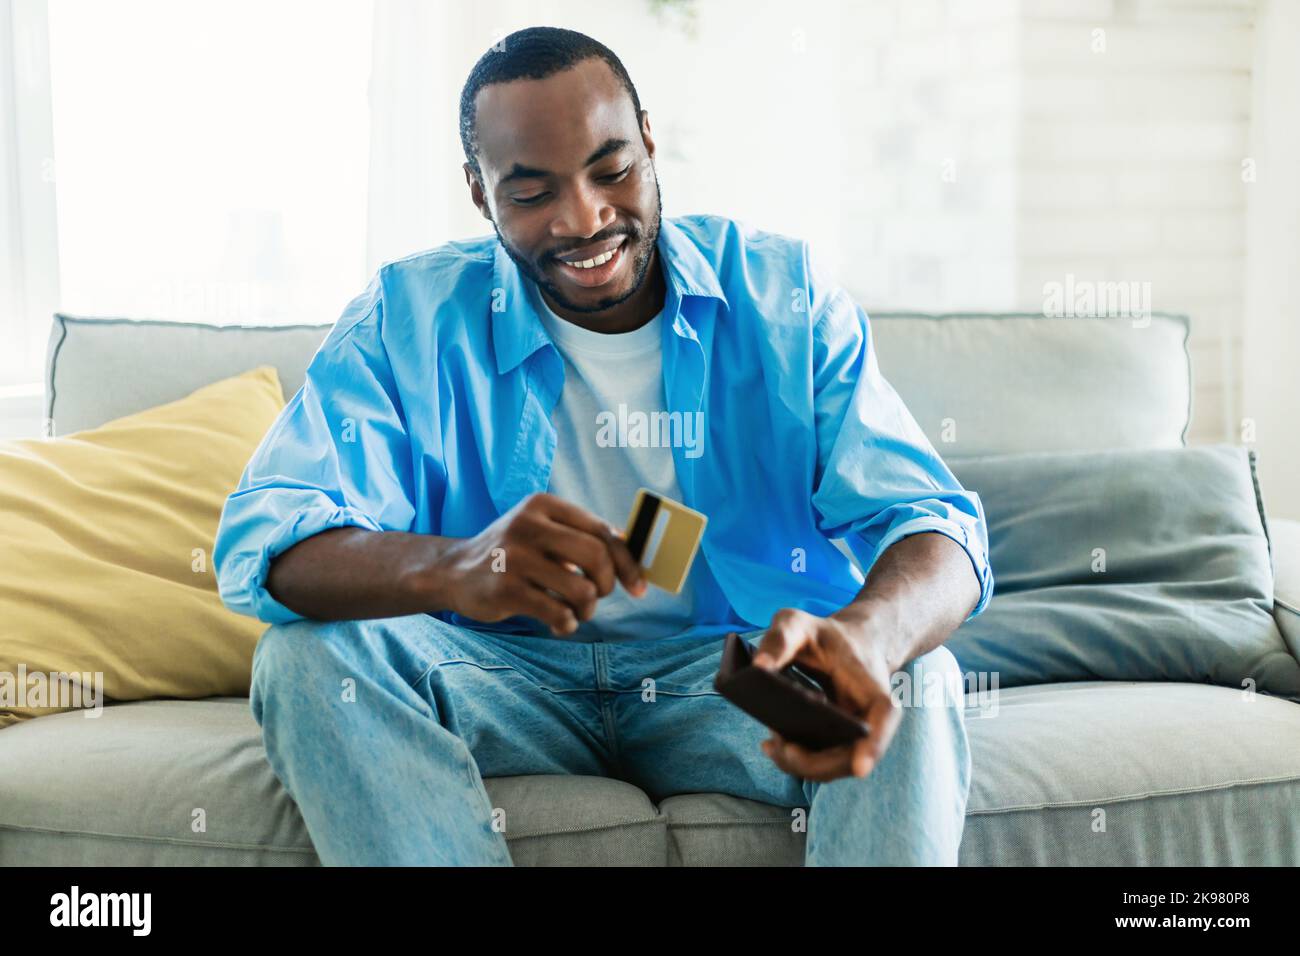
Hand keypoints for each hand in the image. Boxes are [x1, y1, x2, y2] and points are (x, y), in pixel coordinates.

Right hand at [435, 492, 645, 635]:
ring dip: (587, 609)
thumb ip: (581, 536)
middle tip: (596, 597)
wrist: (453, 571)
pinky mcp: (505, 590)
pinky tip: (559, 622)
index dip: (628, 562)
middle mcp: (528, 526)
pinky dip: (567, 624)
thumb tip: (632, 554)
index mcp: (543, 505)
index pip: (602, 531)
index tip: (638, 587)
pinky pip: (558, 613)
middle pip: (597, 558)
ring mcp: (514, 558)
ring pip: (581, 590)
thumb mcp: (541, 530)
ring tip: (574, 612)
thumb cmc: (512, 552)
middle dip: (606, 585)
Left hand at [752, 607, 900, 781]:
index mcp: (871, 685)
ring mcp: (856, 736)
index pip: (884, 714)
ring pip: (835, 766)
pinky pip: (823, 762)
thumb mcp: (797, 623)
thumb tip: (759, 667)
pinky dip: (797, 760)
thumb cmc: (824, 635)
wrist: (847, 645)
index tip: (860, 769)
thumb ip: (779, 639)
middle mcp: (870, 718)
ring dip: (802, 765)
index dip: (875, 743)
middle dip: (816, 763)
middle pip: (853, 755)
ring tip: (770, 744)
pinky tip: (771, 745)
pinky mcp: (839, 743)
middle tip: (781, 747)